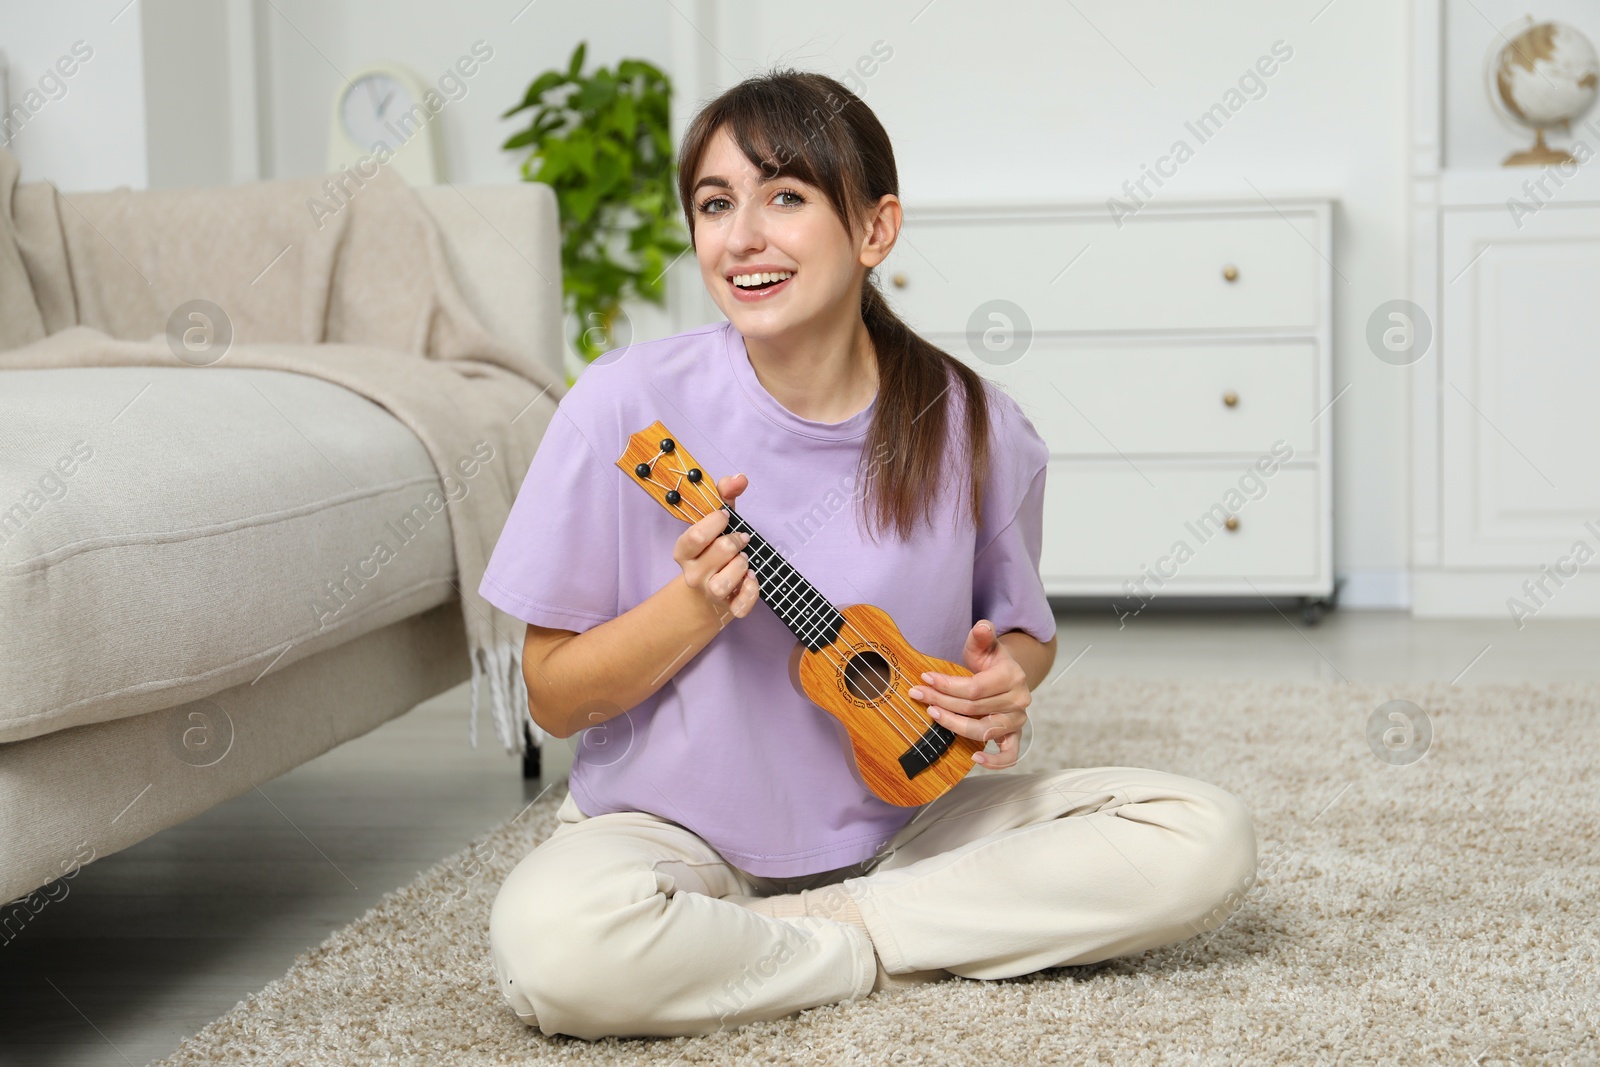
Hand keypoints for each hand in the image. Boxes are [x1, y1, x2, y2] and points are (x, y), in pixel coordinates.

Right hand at [674, 473, 758, 625]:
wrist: (707, 593)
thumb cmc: (713, 549)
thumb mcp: (715, 520)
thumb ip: (724, 495)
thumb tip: (740, 478)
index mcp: (683, 551)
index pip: (696, 535)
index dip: (716, 522)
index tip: (726, 517)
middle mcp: (692, 574)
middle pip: (719, 551)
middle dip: (736, 540)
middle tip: (741, 539)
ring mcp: (709, 593)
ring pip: (725, 583)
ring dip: (741, 566)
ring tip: (744, 560)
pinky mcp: (728, 608)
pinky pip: (742, 605)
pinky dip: (752, 591)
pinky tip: (751, 578)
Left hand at [907, 619, 1030, 768]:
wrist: (1006, 677)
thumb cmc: (990, 662)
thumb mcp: (984, 645)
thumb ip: (982, 635)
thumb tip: (982, 626)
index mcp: (1012, 676)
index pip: (974, 687)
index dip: (947, 685)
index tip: (925, 678)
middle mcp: (1019, 700)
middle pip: (973, 707)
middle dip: (942, 701)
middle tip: (919, 695)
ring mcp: (1017, 720)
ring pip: (983, 729)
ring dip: (954, 725)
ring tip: (933, 715)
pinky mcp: (1015, 736)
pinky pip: (1009, 755)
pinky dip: (994, 761)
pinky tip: (974, 757)